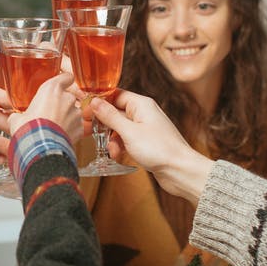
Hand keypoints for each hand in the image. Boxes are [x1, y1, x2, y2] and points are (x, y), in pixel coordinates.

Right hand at [9, 72, 81, 141]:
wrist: (40, 148)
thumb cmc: (29, 130)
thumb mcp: (17, 119)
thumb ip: (20, 114)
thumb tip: (16, 118)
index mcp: (51, 90)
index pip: (66, 77)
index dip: (65, 81)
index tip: (63, 83)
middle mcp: (67, 98)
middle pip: (68, 96)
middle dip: (62, 104)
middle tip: (50, 113)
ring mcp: (76, 113)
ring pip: (74, 111)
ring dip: (67, 117)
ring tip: (55, 127)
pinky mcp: (81, 127)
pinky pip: (78, 126)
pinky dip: (72, 129)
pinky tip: (61, 135)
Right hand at [89, 90, 212, 202]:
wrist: (180, 170)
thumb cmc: (159, 149)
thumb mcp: (129, 132)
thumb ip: (110, 116)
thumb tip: (94, 101)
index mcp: (141, 104)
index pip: (115, 94)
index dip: (99, 102)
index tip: (86, 111)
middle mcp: (144, 113)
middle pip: (116, 111)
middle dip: (105, 125)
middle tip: (92, 134)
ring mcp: (145, 127)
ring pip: (120, 128)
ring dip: (112, 139)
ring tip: (112, 151)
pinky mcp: (146, 141)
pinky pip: (127, 139)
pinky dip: (120, 146)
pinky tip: (118, 155)